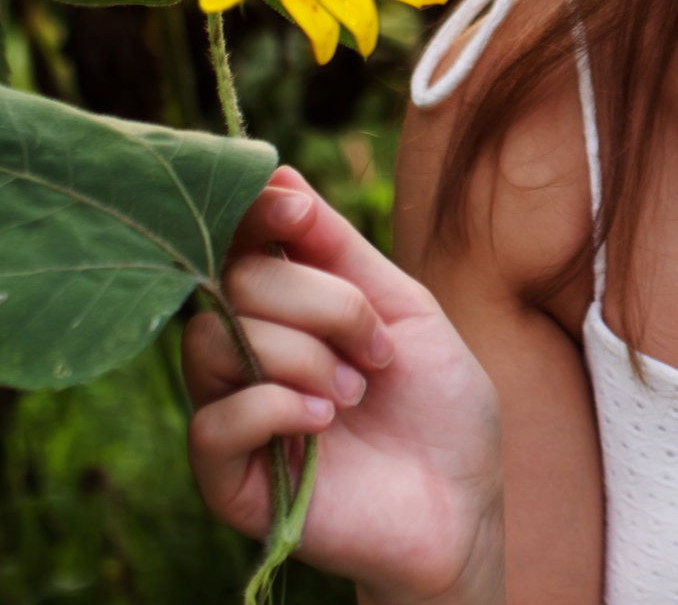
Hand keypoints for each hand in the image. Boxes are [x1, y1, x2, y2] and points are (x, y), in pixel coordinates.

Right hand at [184, 166, 505, 604]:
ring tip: (356, 392)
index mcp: (285, 309)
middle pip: (234, 282)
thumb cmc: (439, 406)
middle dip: (320, 303)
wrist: (464, 503)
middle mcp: (246, 353)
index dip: (254, 214)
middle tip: (376, 351)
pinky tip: (323, 422)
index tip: (293, 209)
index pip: (237, 243)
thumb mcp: (404, 308)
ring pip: (214, 342)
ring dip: (303, 355)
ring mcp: (232, 414)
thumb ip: (339, 250)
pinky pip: (213, 421)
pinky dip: (275, 406)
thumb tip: (280, 174)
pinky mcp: (228, 479)